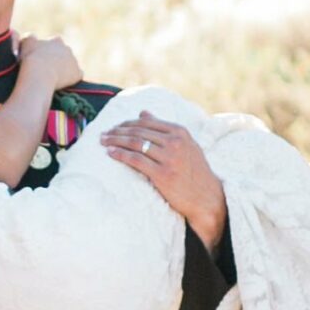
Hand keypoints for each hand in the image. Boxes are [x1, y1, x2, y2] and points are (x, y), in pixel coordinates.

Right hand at [19, 33, 82, 90]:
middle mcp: (67, 49)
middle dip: (58, 60)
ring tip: (53, 79)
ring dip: (64, 70)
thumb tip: (33, 38)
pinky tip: (62, 85)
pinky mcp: (78, 73)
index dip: (47, 52)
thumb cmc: (31, 58)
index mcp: (56, 41)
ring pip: (70, 66)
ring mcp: (74, 61)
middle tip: (48, 70)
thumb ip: (30, 37)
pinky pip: (76, 76)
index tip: (41, 59)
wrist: (39, 73)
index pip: (54, 44)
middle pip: (64, 55)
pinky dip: (70, 80)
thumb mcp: (26, 42)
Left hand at [104, 113, 227, 249]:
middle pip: (138, 131)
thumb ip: (164, 129)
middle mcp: (175, 142)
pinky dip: (120, 155)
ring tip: (103, 142)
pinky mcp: (162, 174)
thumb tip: (143, 112)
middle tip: (103, 134)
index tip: (115, 127)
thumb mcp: (185, 145)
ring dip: (115, 141)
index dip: (127, 123)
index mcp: (180, 132)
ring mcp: (169, 158)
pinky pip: (136, 160)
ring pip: (135, 143)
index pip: (147, 122)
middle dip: (117, 131)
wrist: (206, 197)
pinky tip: (110, 153)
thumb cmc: (194, 172)